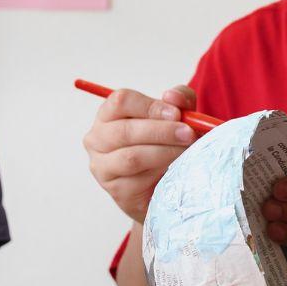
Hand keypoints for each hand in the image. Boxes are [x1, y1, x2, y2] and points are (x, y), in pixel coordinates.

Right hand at [83, 86, 198, 221]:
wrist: (166, 183)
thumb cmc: (167, 142)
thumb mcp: (178, 116)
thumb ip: (180, 100)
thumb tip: (172, 96)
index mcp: (109, 114)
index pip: (120, 101)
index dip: (150, 106)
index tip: (176, 114)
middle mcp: (98, 139)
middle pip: (125, 131)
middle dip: (162, 132)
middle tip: (188, 134)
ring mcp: (102, 166)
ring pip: (132, 157)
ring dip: (164, 153)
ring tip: (185, 152)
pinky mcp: (115, 190)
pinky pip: (138, 181)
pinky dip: (160, 173)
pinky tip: (173, 170)